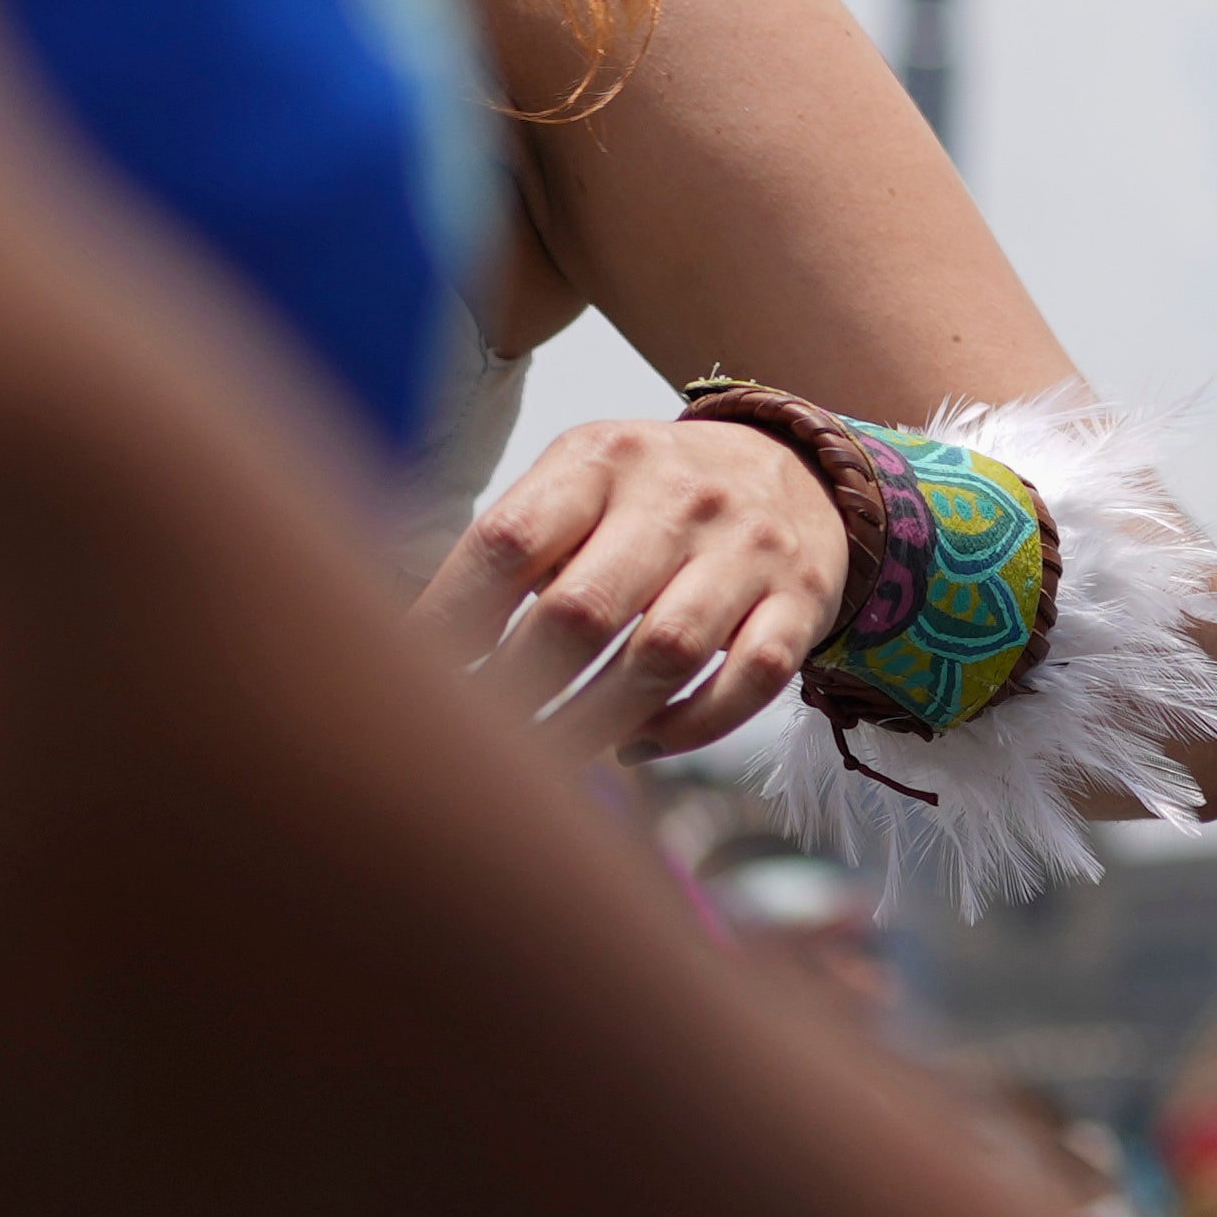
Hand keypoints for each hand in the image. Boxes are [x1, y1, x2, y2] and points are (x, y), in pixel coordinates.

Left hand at [419, 413, 854, 757]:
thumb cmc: (647, 494)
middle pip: (582, 612)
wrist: (797, 467)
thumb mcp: (578, 478)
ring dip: (595, 722)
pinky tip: (638, 745)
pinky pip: (751, 680)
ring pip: (666, 653)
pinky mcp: (803, 600)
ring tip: (550, 756)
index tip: (414, 678)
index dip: (449, 621)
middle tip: (479, 739)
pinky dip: (690, 727)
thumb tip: (415, 648)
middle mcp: (681, 497)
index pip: (507, 543)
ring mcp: (750, 550)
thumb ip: (514, 546)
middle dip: (516, 691)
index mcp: (602, 460)